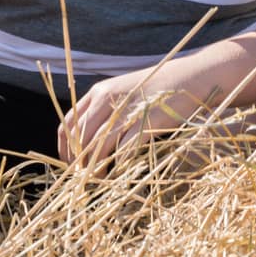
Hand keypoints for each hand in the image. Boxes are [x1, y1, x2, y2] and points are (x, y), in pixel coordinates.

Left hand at [57, 69, 205, 170]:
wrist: (190, 76)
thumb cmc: (157, 88)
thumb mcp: (124, 92)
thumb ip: (106, 110)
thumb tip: (88, 141)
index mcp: (100, 91)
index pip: (69, 123)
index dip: (65, 148)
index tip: (69, 165)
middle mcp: (108, 98)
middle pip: (81, 137)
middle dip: (79, 162)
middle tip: (83, 178)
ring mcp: (127, 110)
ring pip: (99, 145)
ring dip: (96, 167)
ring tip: (98, 180)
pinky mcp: (146, 121)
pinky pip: (124, 148)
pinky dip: (119, 163)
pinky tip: (120, 172)